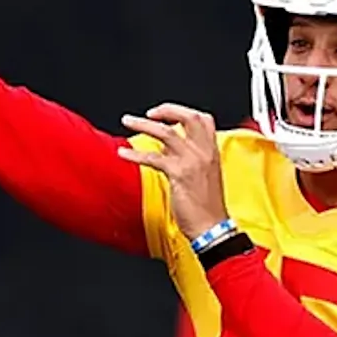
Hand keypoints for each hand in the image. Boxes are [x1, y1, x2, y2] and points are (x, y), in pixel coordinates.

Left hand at [118, 103, 228, 240]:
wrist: (213, 227)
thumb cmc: (208, 207)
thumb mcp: (203, 175)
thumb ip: (187, 158)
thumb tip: (166, 148)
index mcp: (211, 151)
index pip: (202, 119)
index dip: (182, 111)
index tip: (166, 113)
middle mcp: (204, 152)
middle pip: (188, 117)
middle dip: (166, 110)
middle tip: (148, 113)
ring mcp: (192, 161)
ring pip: (166, 132)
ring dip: (143, 124)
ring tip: (127, 121)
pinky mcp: (179, 174)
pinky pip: (153, 157)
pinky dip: (135, 154)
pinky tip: (123, 153)